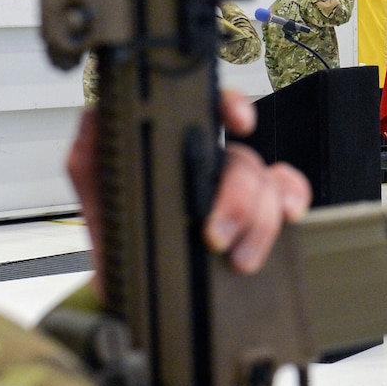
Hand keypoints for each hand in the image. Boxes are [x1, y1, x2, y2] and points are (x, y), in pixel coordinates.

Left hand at [68, 91, 311, 282]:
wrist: (130, 278)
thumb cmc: (117, 225)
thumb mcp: (96, 183)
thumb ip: (93, 148)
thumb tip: (98, 120)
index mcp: (176, 146)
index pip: (210, 110)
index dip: (232, 106)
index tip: (239, 123)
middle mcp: (210, 160)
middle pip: (244, 160)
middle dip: (237, 200)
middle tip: (214, 237)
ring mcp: (235, 186)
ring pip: (267, 184)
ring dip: (259, 221)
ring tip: (236, 258)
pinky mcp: (254, 211)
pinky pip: (287, 190)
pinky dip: (293, 198)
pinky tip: (288, 215)